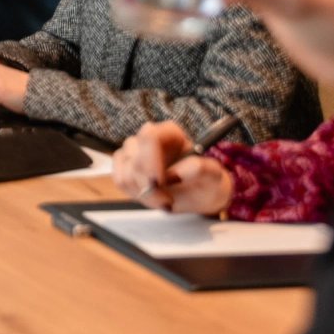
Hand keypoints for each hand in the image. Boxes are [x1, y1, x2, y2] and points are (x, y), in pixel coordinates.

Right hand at [113, 121, 232, 214]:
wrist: (200, 193)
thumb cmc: (206, 181)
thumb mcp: (213, 175)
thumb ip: (200, 168)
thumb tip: (176, 172)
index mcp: (170, 133)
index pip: (150, 137)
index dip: (150, 161)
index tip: (159, 183)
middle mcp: (148, 138)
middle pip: (134, 157)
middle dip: (148, 184)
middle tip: (167, 200)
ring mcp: (134, 152)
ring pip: (126, 171)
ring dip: (144, 193)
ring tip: (164, 199)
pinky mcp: (125, 167)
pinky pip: (119, 179)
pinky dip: (134, 193)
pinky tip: (152, 196)